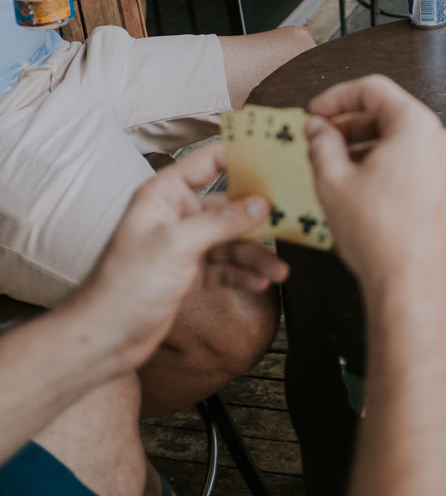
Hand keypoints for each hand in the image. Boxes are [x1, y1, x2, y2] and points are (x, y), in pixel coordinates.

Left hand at [75, 143, 288, 371]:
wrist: (104, 338)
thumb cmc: (125, 285)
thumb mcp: (177, 245)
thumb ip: (222, 222)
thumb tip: (261, 204)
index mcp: (165, 193)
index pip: (209, 161)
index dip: (241, 156)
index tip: (275, 157)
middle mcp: (176, 214)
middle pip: (228, 204)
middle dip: (258, 216)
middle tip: (290, 219)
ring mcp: (184, 244)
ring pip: (231, 240)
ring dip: (255, 254)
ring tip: (278, 270)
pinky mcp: (188, 272)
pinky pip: (225, 265)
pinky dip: (243, 273)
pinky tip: (260, 282)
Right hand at [306, 75, 445, 302]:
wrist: (415, 290)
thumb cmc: (380, 237)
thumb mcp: (333, 182)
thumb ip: (321, 144)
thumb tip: (318, 129)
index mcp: (417, 126)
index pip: (372, 89)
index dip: (336, 97)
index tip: (315, 112)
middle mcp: (441, 141)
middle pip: (389, 114)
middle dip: (349, 125)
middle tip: (319, 140)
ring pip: (402, 142)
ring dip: (366, 147)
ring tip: (334, 168)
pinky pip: (415, 166)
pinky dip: (386, 167)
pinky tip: (360, 190)